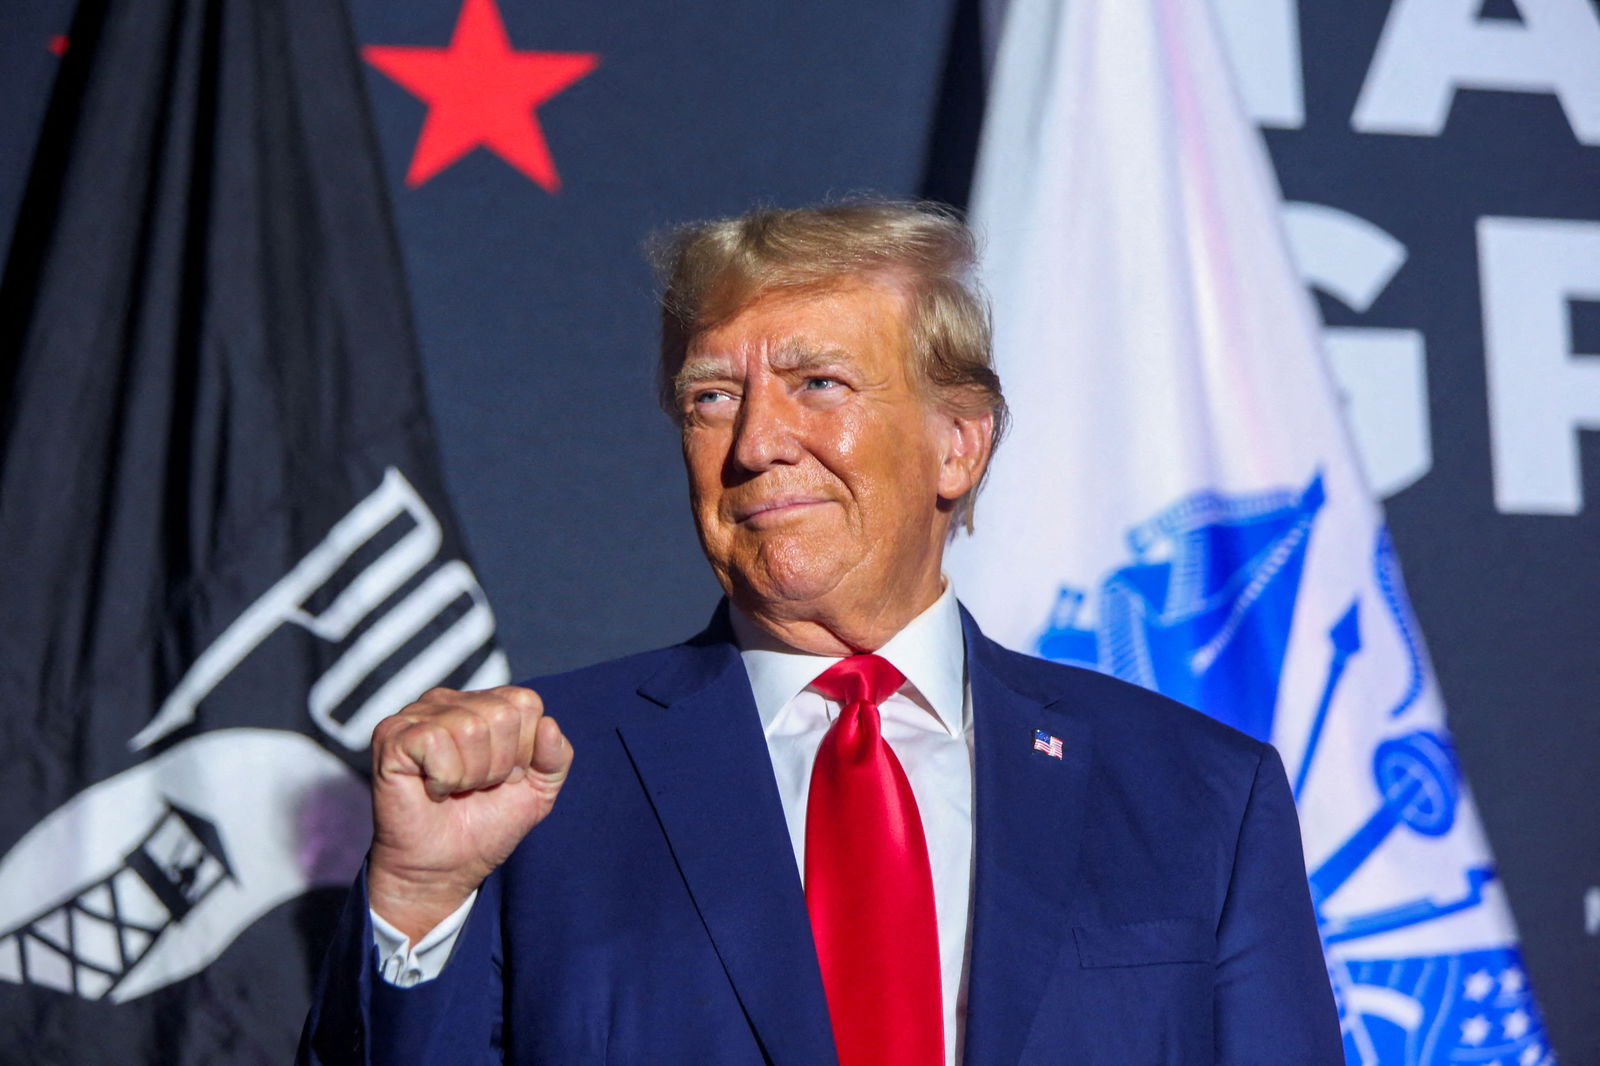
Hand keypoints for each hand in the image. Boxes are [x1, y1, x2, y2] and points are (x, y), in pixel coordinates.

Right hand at [366, 685, 571, 941]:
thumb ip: (557, 757)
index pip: (525, 703)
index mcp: (484, 704)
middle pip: (501, 715)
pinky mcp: (392, 735)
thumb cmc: (485, 825)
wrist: (443, 869)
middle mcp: (449, 701)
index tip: (503, 777)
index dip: (523, 750)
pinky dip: (444, 777)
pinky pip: (436, 741)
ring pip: (470, 728)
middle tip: (475, 787)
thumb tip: (549, 723)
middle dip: (498, 765)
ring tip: (454, 789)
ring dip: (470, 774)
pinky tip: (432, 788)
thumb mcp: (538, 791)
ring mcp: (416, 714)